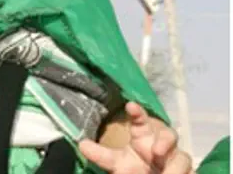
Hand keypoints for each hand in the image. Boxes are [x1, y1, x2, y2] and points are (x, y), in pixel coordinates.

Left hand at [80, 102, 194, 172]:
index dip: (137, 112)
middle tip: (157, 151)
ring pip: (182, 157)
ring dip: (175, 166)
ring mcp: (175, 158)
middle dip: (165, 140)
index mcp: (142, 137)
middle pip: (169, 134)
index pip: (141, 120)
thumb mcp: (116, 163)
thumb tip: (81, 144)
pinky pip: (190, 171)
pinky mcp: (186, 171)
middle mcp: (161, 145)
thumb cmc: (134, 168)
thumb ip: (101, 155)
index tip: (130, 105)